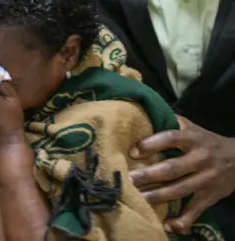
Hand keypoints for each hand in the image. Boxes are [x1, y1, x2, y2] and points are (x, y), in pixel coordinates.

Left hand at [129, 116, 234, 233]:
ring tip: (138, 198)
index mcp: (193, 139)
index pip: (171, 138)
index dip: (152, 144)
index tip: (133, 151)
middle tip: (129, 179)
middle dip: (150, 174)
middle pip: (173, 168)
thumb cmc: (206, 141)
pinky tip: (165, 224)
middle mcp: (200, 159)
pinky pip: (195, 210)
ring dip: (158, 196)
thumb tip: (143, 114)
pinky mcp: (210, 197)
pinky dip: (182, 220)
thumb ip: (171, 122)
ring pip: (180, 190)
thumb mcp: (192, 128)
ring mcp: (206, 180)